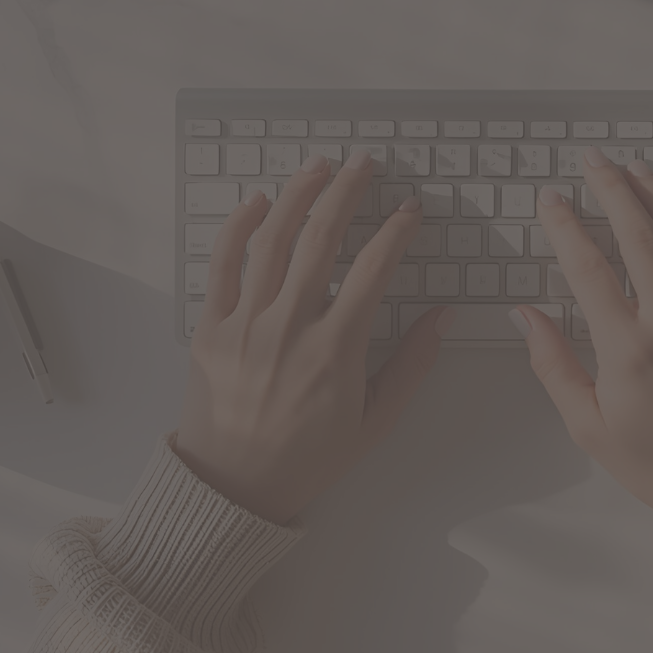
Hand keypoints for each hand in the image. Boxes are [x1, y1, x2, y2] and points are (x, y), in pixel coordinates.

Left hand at [173, 150, 454, 526]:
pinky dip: (238, 228)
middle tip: (364, 163)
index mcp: (334, 351)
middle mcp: (289, 328)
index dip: (397, 231)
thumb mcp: (374, 421)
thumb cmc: (308, 458)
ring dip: (298, 195)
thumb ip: (412, 366)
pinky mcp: (210, 329)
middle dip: (347, 192)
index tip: (410, 209)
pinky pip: (221, 265)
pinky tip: (257, 201)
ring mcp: (245, 325)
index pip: (374, 270)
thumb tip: (442, 317)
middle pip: (321, 240)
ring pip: (272, 241)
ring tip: (318, 166)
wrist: (231, 489)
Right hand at [513, 148, 652, 523]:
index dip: (565, 226)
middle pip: (638, 237)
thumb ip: (553, 365)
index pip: (588, 268)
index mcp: (627, 349)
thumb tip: (525, 315)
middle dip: (612, 191)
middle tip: (594, 161)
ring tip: (637, 166)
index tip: (551, 199)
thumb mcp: (587, 425)